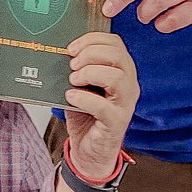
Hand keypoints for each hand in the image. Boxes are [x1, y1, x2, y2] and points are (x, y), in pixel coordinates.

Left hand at [59, 32, 139, 183]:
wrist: (89, 151)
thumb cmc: (87, 116)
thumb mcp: (81, 87)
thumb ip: (78, 70)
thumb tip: (63, 55)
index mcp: (122, 71)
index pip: (115, 43)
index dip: (92, 40)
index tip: (72, 47)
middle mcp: (129, 85)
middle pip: (118, 56)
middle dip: (91, 54)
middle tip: (72, 64)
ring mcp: (125, 104)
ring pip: (117, 78)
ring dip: (90, 73)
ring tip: (73, 80)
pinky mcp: (116, 123)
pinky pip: (104, 106)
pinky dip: (84, 98)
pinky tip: (71, 97)